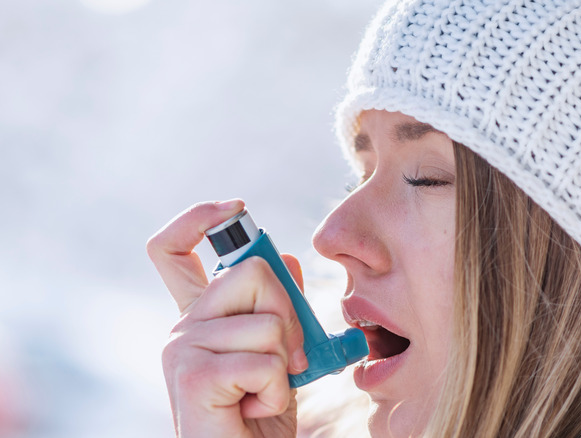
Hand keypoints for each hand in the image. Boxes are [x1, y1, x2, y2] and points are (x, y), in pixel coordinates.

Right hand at [147, 200, 307, 437]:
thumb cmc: (259, 417)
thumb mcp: (278, 355)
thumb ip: (277, 309)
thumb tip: (288, 258)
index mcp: (200, 317)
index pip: (172, 249)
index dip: (199, 218)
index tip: (235, 206)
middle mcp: (184, 326)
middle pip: (251, 271)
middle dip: (289, 311)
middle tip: (289, 358)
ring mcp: (183, 349)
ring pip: (268, 321)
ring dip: (286, 364)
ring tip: (262, 393)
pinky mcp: (194, 376)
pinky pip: (265, 362)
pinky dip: (277, 392)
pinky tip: (253, 411)